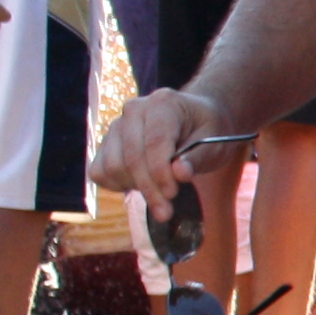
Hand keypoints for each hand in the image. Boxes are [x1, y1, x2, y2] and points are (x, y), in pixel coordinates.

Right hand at [94, 87, 229, 211]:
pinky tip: (139, 187)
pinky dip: (116, 185)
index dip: (161, 173)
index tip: (172, 194)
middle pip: (131, 157)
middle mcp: (134, 110)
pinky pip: (100, 171)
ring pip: (113, 166)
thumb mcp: (215, 143)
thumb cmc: (207, 131)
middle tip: (165, 211)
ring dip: (134, 189)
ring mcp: (117, 125)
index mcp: (163, 103)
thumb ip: (197, 158)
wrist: (194, 119)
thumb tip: (179, 173)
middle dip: (149, 188)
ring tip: (158, 197)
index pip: (155, 142)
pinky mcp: (107, 142)